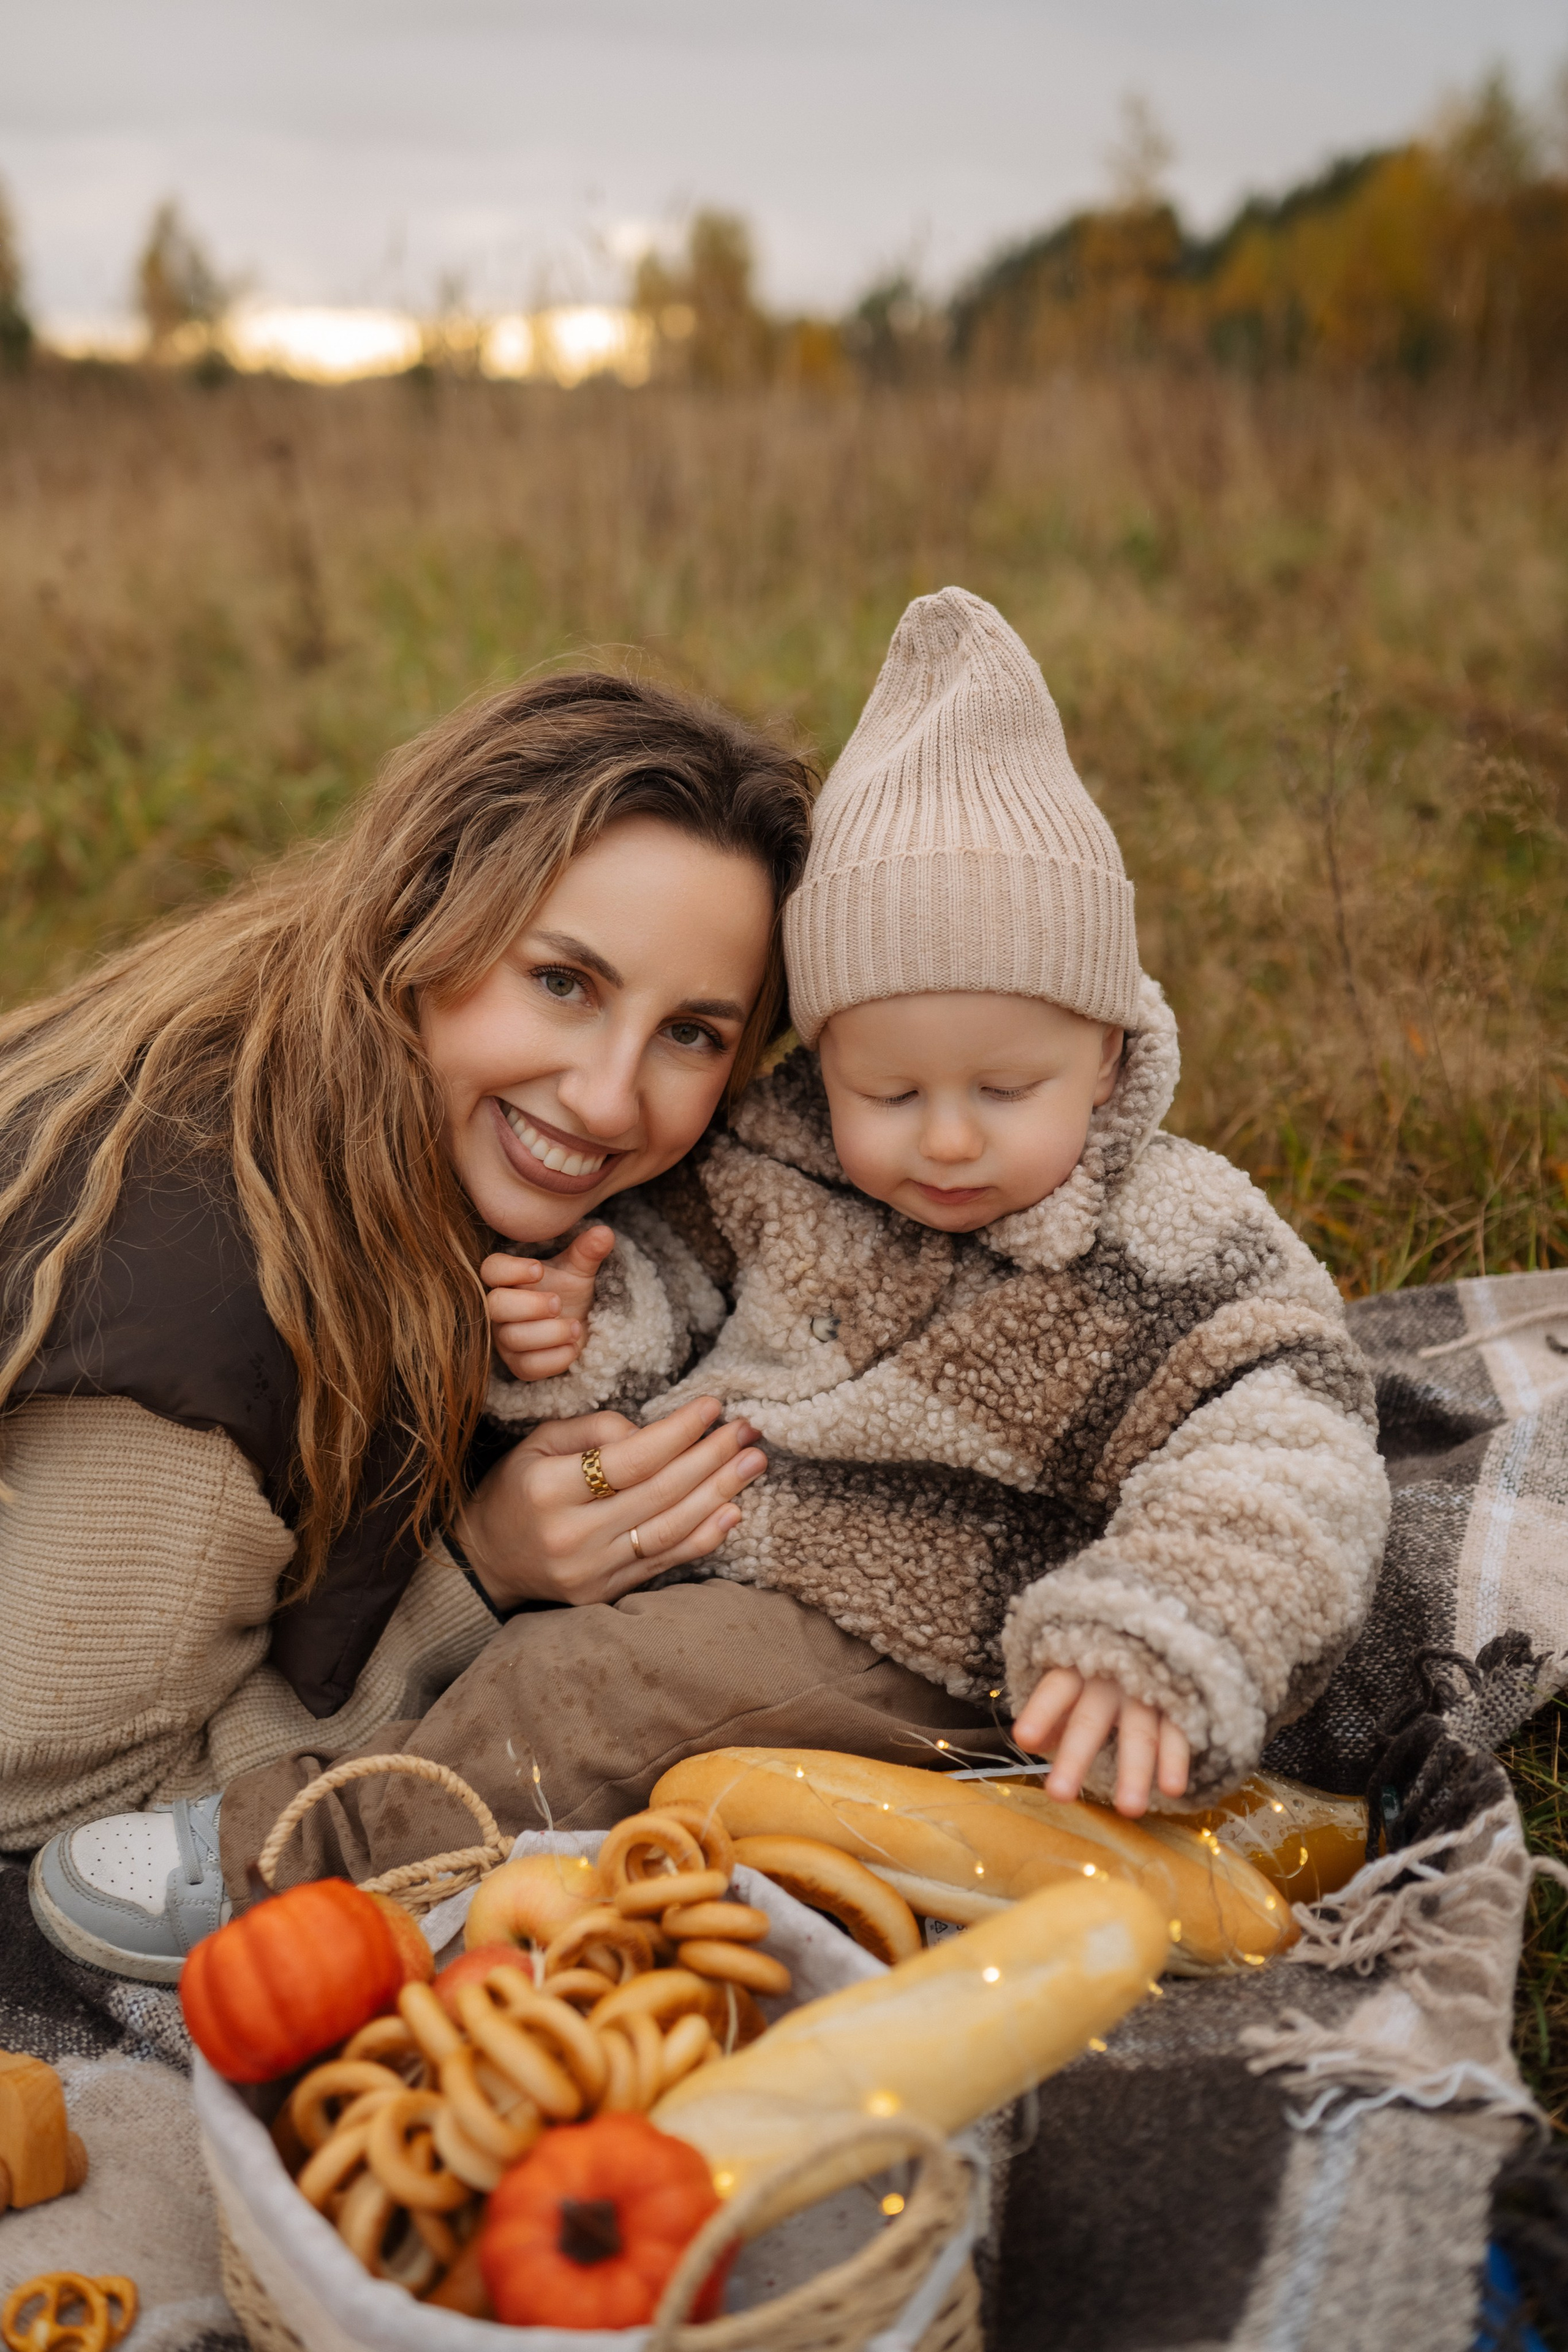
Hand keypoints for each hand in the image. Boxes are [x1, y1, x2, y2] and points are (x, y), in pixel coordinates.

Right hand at [456, 1398, 767, 1609]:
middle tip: (749, 1431)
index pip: (629, 1459)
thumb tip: (652, 1432)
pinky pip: (664, 1562)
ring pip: (669, 1530)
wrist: (485, 1562)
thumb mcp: (538, 1444)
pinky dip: (703, 1537)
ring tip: (754, 1464)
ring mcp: (590, 1571)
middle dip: (711, 1457)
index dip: (677, 1432)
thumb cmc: (516, 1490)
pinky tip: (733, 1510)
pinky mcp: (605, 1593)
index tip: (712, 1407)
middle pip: (659, 1493)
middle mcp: (571, 1535)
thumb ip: (594, 1431)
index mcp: (548, 1490)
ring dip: (720, 1494)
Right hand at [482, 1226, 615, 1382]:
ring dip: (549, 1333)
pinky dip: (554, 1359)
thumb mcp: (579, 1269)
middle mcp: (500, 1309)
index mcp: (508, 1278)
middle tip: (558, 1303)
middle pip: (495, 1306)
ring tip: (576, 1326)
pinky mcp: (519, 1365)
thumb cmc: (570, 1291)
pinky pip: (527, 1367)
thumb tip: (605, 1233)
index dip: (510, 1270)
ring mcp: (506, 1339)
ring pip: (513, 1339)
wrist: (580, 1323)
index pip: (492, 1270)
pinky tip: (574, 1348)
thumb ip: (587, 1251)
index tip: (539, 1269)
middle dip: (529, 1305)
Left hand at [1012, 1669, 1190, 1818]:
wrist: (1159, 1623)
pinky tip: (1172, 1790)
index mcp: (1079, 1668)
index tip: (1024, 1739)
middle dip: (1075, 1757)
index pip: (1056, 1689)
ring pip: (1140, 1732)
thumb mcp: (1072, 1675)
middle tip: (1058, 1796)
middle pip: (1090, 1720)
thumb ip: (1052, 1711)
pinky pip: (1178, 1731)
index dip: (1041, 1712)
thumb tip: (1029, 1744)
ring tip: (1128, 1810)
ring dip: (1135, 1771)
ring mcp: (1148, 1688)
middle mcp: (1111, 1679)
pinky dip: (1176, 1759)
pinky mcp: (1180, 1700)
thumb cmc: (1101, 1661)